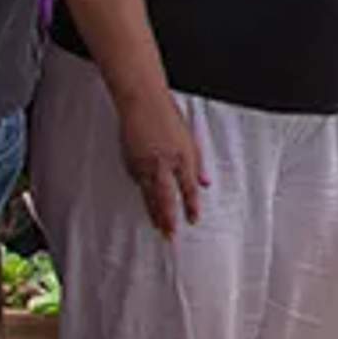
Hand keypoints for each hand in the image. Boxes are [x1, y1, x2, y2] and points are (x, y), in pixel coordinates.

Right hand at [120, 103, 206, 238]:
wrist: (142, 101)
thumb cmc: (168, 115)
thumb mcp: (190, 138)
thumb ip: (198, 163)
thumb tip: (206, 183)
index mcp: (183, 156)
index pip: (188, 188)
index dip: (191, 206)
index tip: (193, 220)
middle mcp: (164, 163)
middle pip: (167, 198)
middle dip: (169, 219)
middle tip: (171, 236)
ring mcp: (146, 164)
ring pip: (151, 196)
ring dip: (155, 214)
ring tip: (158, 228)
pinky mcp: (131, 163)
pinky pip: (139, 184)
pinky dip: (144, 195)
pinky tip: (146, 205)